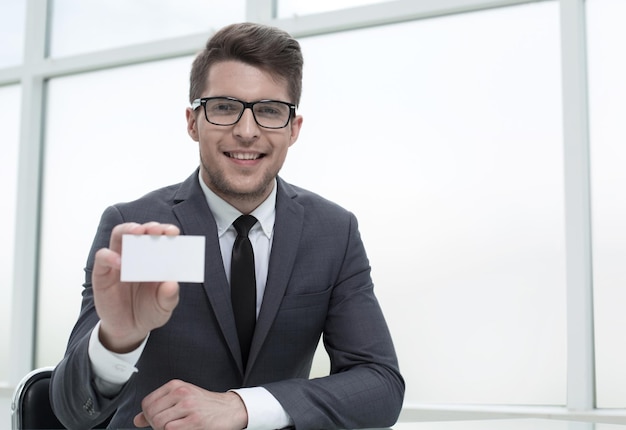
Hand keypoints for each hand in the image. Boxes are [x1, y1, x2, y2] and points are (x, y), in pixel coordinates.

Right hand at [93, 222, 180, 352]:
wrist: (129, 329)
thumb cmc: (149, 311)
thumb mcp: (163, 307)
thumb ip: (169, 297)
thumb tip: (172, 284)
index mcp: (156, 258)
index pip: (160, 237)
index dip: (166, 231)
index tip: (173, 232)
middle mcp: (137, 255)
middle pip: (140, 230)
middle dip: (149, 227)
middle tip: (156, 230)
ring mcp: (119, 261)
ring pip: (119, 235)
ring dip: (128, 230)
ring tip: (138, 232)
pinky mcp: (102, 272)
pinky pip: (102, 257)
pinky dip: (110, 256)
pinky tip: (120, 263)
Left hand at [133, 380, 247, 429]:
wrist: (230, 409)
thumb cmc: (206, 405)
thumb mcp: (182, 399)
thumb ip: (159, 407)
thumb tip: (137, 420)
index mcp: (176, 385)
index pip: (147, 403)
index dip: (148, 415)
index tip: (157, 419)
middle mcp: (181, 393)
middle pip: (152, 414)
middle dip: (155, 424)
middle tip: (168, 425)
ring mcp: (188, 407)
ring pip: (159, 424)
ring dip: (164, 429)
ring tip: (177, 426)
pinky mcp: (194, 421)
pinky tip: (184, 428)